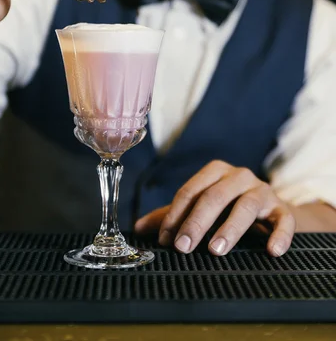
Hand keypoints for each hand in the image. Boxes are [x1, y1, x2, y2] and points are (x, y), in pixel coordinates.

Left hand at [135, 160, 295, 256]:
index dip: (176, 215)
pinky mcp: (282, 208)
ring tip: (216, 250)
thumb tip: (138, 228)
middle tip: (184, 247)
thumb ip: (172, 216)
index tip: (165, 239)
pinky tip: (271, 251)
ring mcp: (262, 191)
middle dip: (196, 222)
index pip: (191, 190)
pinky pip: (283, 220)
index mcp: (215, 172)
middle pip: (215, 196)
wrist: (268, 208)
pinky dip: (279, 234)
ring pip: (245, 206)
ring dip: (230, 229)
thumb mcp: (200, 207)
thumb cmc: (227, 207)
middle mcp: (239, 176)